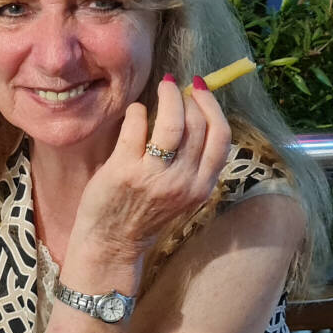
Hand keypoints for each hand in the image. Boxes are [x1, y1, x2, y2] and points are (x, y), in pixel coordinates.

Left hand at [72, 75, 231, 260]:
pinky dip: (138, 111)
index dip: (213, 107)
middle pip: (198, 125)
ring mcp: (153, 176)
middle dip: (189, 98)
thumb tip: (193, 113)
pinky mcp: (124, 170)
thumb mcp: (181, 194)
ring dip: (169, 97)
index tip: (202, 90)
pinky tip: (136, 112)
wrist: (111, 245)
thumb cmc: (144, 215)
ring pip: (172, 123)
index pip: (221, 138)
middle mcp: (182, 181)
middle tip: (176, 88)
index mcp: (201, 186)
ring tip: (163, 86)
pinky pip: (137, 126)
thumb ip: (191, 163)